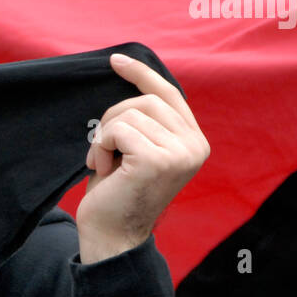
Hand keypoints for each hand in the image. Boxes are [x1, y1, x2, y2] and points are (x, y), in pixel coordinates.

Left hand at [76, 54, 209, 263]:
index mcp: (194, 142)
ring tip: (103, 163)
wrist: (111, 235)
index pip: (169, 94)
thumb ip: (144, 122)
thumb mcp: (136, 149)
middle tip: (101, 149)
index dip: (142, 74)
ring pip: (129, 113)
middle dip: (113, 118)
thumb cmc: (117, 193)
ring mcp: (181, 153)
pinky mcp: (158, 160)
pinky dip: (100, 146)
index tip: (115, 60)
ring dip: (105, 136)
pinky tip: (102, 169)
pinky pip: (118, 130)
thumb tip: (129, 80)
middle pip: (145, 101)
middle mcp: (195, 147)